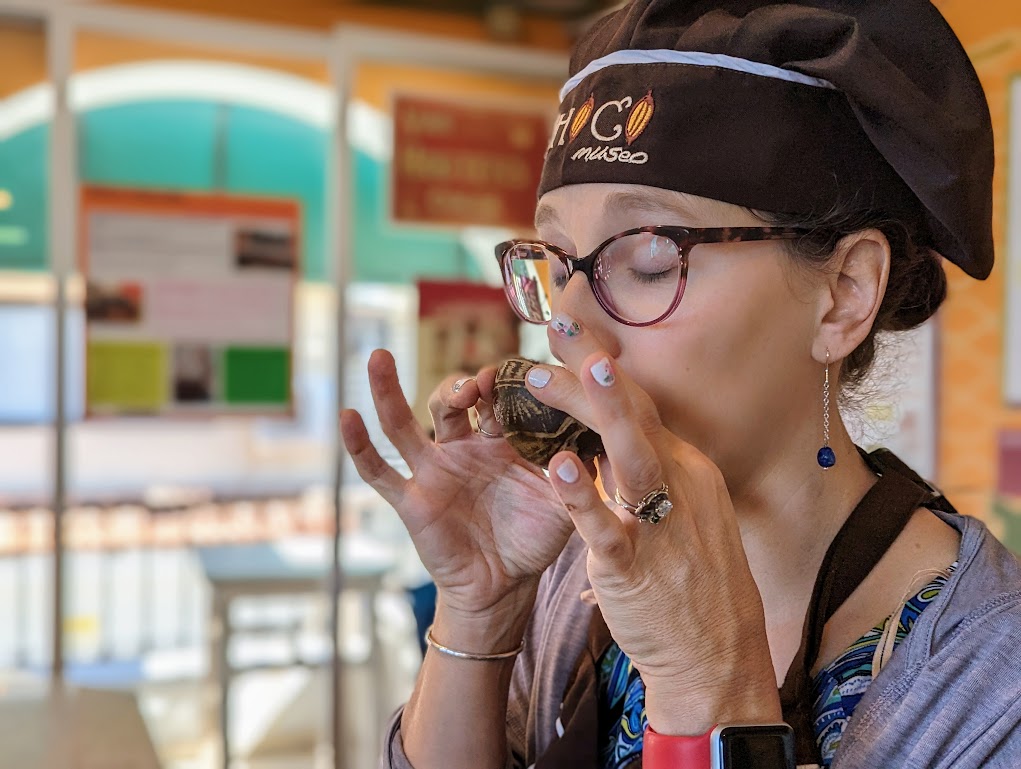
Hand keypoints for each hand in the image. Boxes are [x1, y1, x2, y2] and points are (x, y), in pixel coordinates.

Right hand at [340, 350, 576, 627]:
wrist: (504, 587)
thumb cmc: (533, 538)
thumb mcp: (564, 499)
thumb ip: (583, 468)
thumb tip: (614, 433)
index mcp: (497, 442)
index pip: (494, 397)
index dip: (500, 381)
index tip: (517, 373)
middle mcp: (461, 449)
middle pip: (448, 402)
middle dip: (458, 385)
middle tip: (476, 384)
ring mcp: (432, 472)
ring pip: (402, 424)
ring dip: (388, 390)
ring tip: (378, 357)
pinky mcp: (412, 500)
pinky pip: (380, 472)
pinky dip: (360, 447)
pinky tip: (349, 417)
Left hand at [529, 343, 780, 733]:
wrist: (717, 654)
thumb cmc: (694, 584)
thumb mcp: (682, 515)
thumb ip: (648, 475)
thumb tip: (607, 439)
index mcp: (688, 470)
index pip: (643, 408)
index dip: (605, 369)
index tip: (575, 335)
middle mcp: (680, 485)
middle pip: (636, 416)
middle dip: (595, 368)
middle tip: (560, 324)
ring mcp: (660, 524)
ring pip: (631, 455)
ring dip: (602, 409)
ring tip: (572, 369)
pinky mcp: (635, 567)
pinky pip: (606, 525)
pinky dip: (582, 494)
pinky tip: (559, 465)